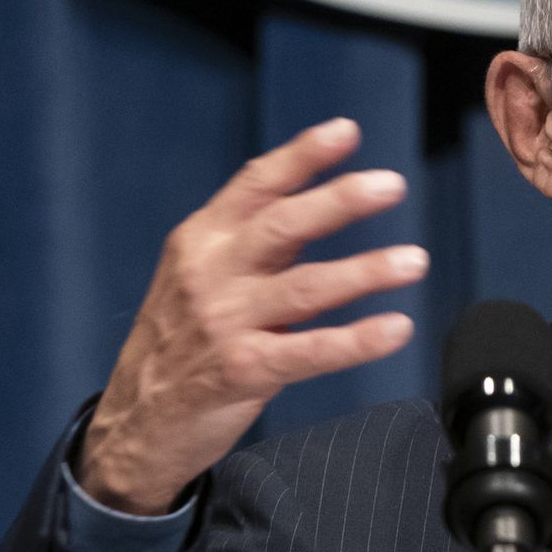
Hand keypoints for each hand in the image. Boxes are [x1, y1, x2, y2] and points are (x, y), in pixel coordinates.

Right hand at [77, 119, 427, 514]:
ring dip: (365, 271)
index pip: (256, 184)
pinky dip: (358, 339)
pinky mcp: (243, 370)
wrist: (137, 419)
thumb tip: (326, 202)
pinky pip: (311, 351)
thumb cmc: (181, 341)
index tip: (346, 132)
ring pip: (306, 287)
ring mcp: (225, 322)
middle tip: (390, 185)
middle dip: (340, 200)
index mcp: (203, 239)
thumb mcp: (200, 274)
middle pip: (283, 225)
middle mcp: (211, 273)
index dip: (303, 155)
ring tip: (414, 260)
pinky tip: (395, 328)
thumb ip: (254, 241)